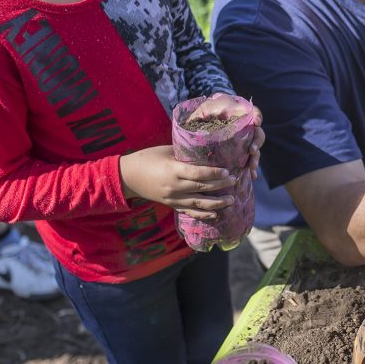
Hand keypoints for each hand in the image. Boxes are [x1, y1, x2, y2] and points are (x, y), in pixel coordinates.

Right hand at [119, 145, 236, 219]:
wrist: (128, 176)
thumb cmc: (148, 158)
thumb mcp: (167, 151)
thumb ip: (186, 153)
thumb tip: (207, 149)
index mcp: (173, 170)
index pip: (199, 174)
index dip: (215, 174)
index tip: (228, 172)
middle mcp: (175, 187)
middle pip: (202, 188)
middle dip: (221, 186)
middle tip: (236, 182)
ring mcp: (173, 198)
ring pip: (199, 204)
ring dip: (217, 203)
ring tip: (232, 200)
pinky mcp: (171, 205)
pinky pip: (190, 212)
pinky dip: (204, 214)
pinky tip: (216, 213)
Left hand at [187, 93, 264, 178]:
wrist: (191, 132)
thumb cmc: (198, 119)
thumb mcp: (203, 112)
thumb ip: (210, 111)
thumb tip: (215, 114)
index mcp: (237, 116)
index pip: (252, 113)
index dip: (257, 116)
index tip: (256, 122)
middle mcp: (243, 129)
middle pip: (257, 133)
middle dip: (257, 141)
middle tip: (252, 150)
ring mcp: (242, 143)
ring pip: (255, 149)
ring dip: (256, 158)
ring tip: (251, 166)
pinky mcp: (238, 155)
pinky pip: (248, 161)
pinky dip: (251, 169)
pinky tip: (251, 176)